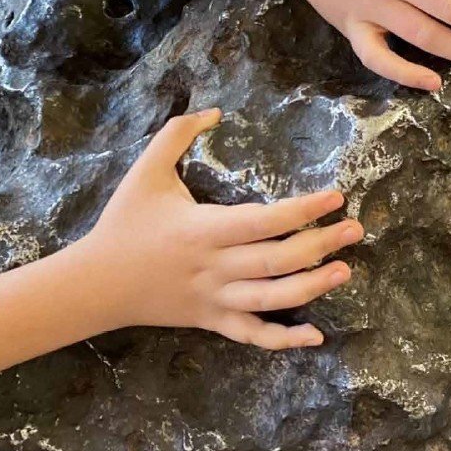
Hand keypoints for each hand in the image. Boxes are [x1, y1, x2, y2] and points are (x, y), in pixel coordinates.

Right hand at [82, 110, 360, 348]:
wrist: (95, 283)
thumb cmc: (124, 222)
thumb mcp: (145, 171)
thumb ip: (176, 134)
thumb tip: (214, 110)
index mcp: (202, 229)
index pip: (262, 221)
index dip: (302, 210)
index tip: (334, 196)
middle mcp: (214, 267)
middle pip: (277, 261)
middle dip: (320, 245)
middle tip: (355, 229)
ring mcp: (215, 299)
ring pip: (272, 300)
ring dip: (312, 288)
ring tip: (345, 271)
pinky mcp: (212, 321)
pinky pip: (253, 335)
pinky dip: (285, 341)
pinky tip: (316, 336)